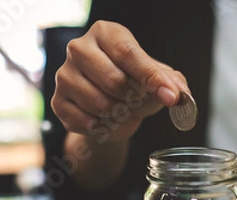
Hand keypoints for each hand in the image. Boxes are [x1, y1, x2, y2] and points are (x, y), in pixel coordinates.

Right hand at [51, 20, 188, 142]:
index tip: (170, 97)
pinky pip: (87, 122)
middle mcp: (79, 48)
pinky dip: (105, 128)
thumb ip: (173, 83)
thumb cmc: (136, 85)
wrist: (112, 110)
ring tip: (122, 110)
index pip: (128, 53)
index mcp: (106, 33)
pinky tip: (107, 120)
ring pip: (101, 105)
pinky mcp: (58, 102)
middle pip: (114, 81)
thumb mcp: (159, 79)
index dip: (151, 77)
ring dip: (120, 116)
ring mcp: (64, 75)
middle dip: (134, 99)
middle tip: (138, 101)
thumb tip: (179, 95)